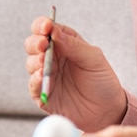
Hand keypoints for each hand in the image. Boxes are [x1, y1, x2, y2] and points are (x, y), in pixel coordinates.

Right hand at [24, 16, 126, 131]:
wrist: (106, 111)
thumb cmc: (102, 82)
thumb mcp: (94, 59)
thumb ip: (74, 45)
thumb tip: (55, 32)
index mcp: (64, 44)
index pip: (47, 29)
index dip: (42, 25)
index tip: (46, 27)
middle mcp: (52, 58)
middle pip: (33, 44)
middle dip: (35, 43)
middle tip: (43, 45)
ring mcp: (47, 76)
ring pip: (30, 63)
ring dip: (35, 61)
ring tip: (43, 62)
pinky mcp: (43, 93)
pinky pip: (33, 85)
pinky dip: (35, 79)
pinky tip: (42, 75)